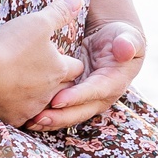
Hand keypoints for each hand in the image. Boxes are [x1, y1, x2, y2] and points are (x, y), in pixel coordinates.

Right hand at [0, 0, 86, 126]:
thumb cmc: (11, 46)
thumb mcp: (38, 23)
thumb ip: (59, 12)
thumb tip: (78, 0)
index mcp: (59, 69)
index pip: (76, 68)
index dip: (71, 62)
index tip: (64, 59)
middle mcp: (50, 92)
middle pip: (64, 89)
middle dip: (60, 82)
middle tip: (48, 74)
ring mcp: (31, 108)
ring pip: (42, 105)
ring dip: (38, 97)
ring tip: (28, 88)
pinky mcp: (12, 118)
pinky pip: (20, 117)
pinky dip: (16, 110)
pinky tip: (10, 103)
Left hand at [28, 18, 145, 132]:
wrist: (115, 43)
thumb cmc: (121, 37)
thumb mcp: (128, 36)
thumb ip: (128, 42)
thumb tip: (125, 49)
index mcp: (114, 82)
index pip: (95, 92)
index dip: (77, 97)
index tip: (58, 99)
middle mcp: (102, 97)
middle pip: (80, 111)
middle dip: (60, 116)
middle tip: (39, 117)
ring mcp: (88, 100)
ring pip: (69, 115)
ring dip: (50, 120)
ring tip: (30, 121)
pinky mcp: (76, 99)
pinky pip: (62, 111)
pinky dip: (47, 115)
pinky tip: (29, 118)